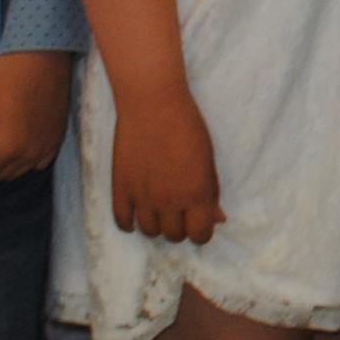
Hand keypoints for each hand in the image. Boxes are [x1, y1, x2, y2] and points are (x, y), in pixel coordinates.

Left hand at [0, 51, 74, 185]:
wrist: (46, 55)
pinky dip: (23, 160)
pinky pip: (37, 163)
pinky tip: (17, 141)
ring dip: (0, 166)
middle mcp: (29, 153)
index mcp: (7, 146)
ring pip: (17, 172)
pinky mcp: (57, 139)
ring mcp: (46, 147)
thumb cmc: (12, 73)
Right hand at [109, 80, 224, 244]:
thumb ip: (212, 192)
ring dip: (156, 224)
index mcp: (197, 195)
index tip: (200, 221)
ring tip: (159, 209)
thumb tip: (218, 218)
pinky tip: (137, 212)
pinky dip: (130, 222)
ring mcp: (143, 197)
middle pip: (174, 236)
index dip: (202, 230)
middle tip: (179, 210)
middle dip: (180, 227)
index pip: (200, 235)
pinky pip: (123, 221)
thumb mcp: (208, 160)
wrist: (153, 104)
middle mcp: (170, 202)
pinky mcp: (121, 189)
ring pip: (149, 232)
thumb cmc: (188, 127)